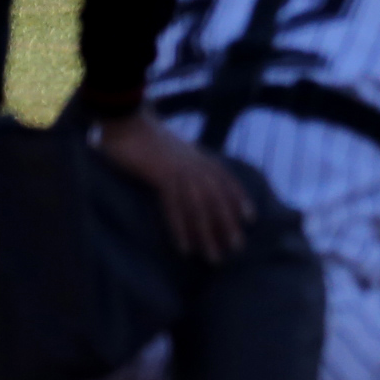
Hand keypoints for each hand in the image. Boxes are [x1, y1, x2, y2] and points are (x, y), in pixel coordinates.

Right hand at [94, 109, 249, 261]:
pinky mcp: (161, 176)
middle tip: (238, 248)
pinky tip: (185, 248)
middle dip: (228, 224)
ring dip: (207, 234)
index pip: (226, 180)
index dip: (239, 198)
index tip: (251, 218)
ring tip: (214, 257)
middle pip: (217, 198)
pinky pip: (173, 208)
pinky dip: (180, 229)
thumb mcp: (175, 149)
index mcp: (199, 157)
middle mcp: (195, 164)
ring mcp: (180, 170)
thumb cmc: (147, 138)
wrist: (128, 121)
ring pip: (199, 207)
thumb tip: (191, 178)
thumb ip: (186, 161)